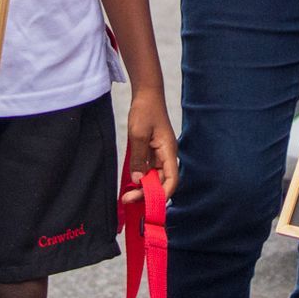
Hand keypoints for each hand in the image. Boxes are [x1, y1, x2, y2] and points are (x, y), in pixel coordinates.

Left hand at [121, 88, 179, 203]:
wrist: (146, 94)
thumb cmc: (145, 111)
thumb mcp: (138, 134)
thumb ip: (139, 158)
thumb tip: (138, 180)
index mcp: (169, 151)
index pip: (172, 180)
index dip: (163, 195)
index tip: (148, 203)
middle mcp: (167, 155)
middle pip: (162, 182)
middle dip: (147, 193)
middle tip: (128, 198)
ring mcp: (160, 154)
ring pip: (155, 177)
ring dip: (143, 187)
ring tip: (127, 195)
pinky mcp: (152, 151)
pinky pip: (149, 169)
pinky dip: (141, 178)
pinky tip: (130, 182)